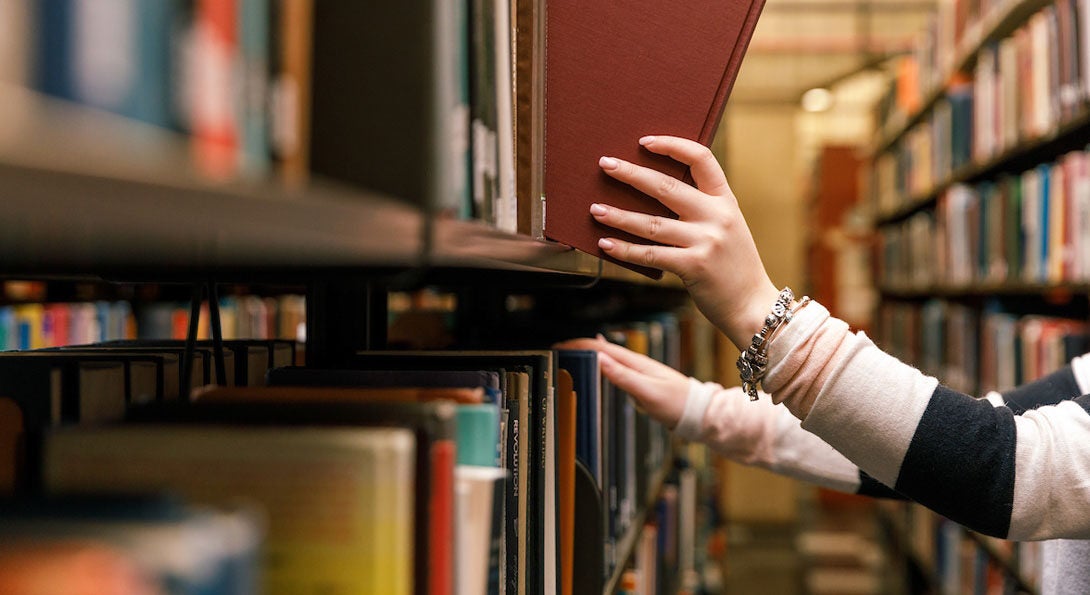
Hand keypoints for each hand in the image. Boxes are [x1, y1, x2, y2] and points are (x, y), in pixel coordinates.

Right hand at [554, 335, 689, 428]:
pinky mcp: (641, 382)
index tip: (559, 346)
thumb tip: (600, 358)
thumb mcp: (647, 392)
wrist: (698, 413)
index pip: (601, 348)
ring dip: (589, 354)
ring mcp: (639, 372)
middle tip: (558, 350)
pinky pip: (616, 369)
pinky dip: (602, 365)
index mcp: (636, 363)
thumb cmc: (677, 404)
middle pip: (603, 350)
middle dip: (580, 347)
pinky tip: (600, 365)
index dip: (579, 345)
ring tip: (570, 355)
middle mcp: (637, 364)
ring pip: (608, 358)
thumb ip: (624, 376)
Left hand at [592, 135, 779, 348]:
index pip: (701, 159)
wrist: (753, 306)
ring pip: (652, 223)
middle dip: (632, 173)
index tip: (645, 142)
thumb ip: (702, 211)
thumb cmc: (733, 267)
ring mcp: (706, 241)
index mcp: (726, 201)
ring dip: (619, 216)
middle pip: (667, 186)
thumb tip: (654, 195)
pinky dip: (625, 250)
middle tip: (606, 163)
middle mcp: (717, 217)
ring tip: (595, 209)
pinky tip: (605, 244)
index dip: (672, 145)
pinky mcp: (693, 266)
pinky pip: (651, 255)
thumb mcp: (728, 229)